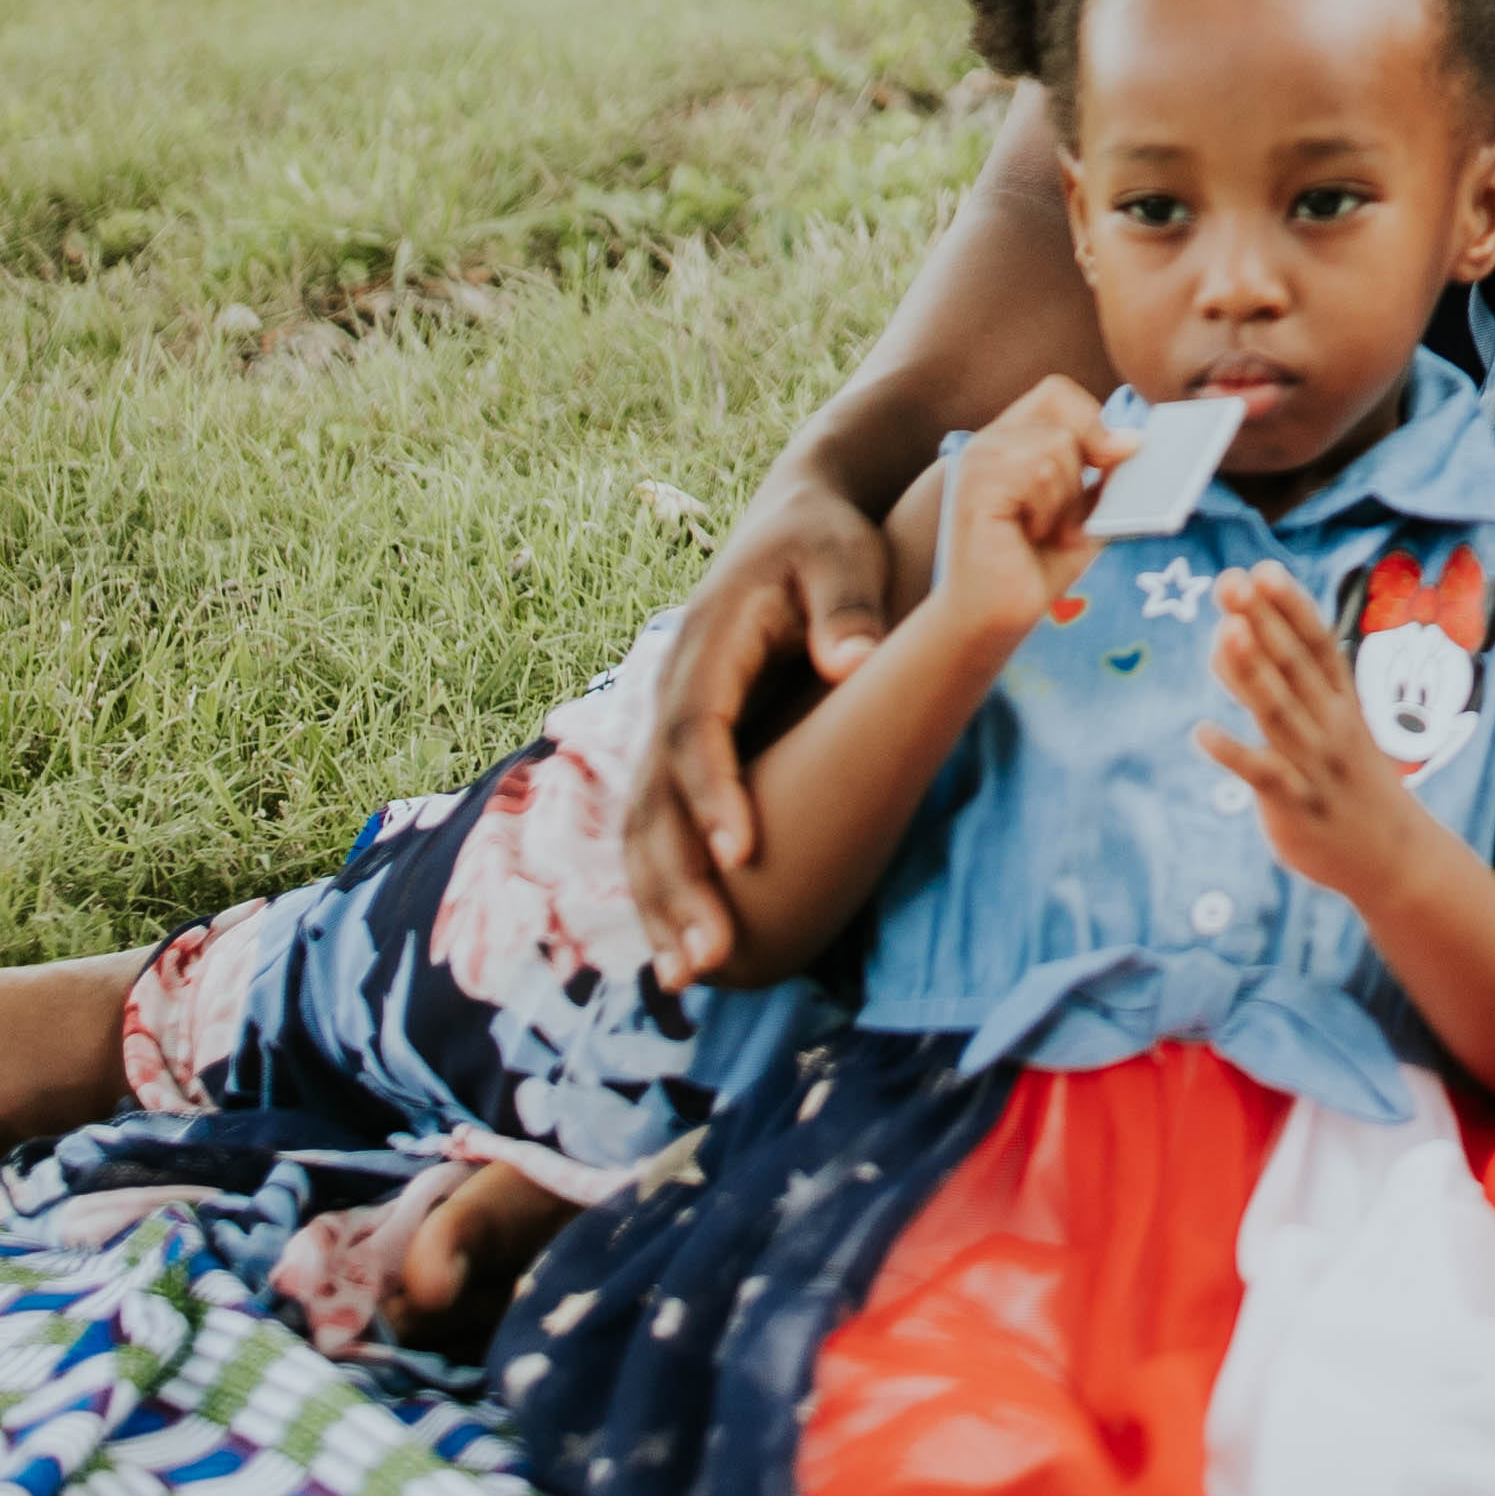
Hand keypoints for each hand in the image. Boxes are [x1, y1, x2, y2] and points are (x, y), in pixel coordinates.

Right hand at [626, 465, 902, 983]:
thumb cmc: (825, 539)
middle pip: (654, 797)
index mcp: (709, 644)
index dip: (713, 792)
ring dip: (660, 900)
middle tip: (704, 959)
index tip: (742, 855)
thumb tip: (849, 663)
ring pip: (646, 823)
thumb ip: (845, 605)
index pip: (697, 730)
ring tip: (687, 977)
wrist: (792, 518)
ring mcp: (670, 722)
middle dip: (674, 880)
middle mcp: (672, 690)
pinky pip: (661, 824)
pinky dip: (664, 884)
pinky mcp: (685, 747)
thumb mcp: (840, 554)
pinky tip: (685, 946)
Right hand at [932, 376, 1126, 652]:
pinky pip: (1037, 472)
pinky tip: (1025, 535)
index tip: (1115, 458)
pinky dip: (1046, 511)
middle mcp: (989, 442)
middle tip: (1062, 517)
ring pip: (1056, 445)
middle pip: (1061, 412)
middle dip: (1081, 466)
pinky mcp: (974, 487)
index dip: (1091, 419)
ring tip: (1040, 531)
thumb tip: (1134, 439)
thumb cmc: (1038, 566)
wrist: (997, 619)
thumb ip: (1106, 473)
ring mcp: (977, 462)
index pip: (1057, 393)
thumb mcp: (1087, 511)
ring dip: (1063, 499)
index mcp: (1012, 440)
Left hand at [1202, 563, 1426, 917]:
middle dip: (1262, 621)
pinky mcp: (1294, 806)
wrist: (1394, 857)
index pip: (1317, 643)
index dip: (1291, 606)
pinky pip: (1261, 775)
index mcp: (1344, 702)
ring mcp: (1314, 765)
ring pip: (1279, 710)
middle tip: (1231, 583)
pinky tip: (1200, 732)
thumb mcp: (1333, 728)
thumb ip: (1285, 686)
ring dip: (1252, 670)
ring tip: (1225, 631)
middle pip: (1294, 666)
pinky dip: (1232, 752)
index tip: (1263, 569)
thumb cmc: (1350, 781)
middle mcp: (1332, 725)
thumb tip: (1229, 636)